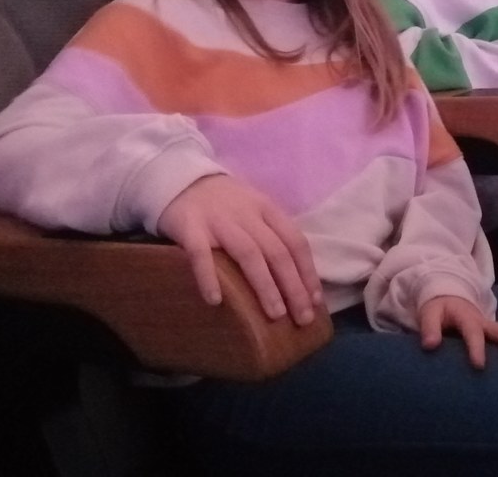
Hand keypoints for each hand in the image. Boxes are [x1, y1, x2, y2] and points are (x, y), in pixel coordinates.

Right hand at [157, 174, 323, 325]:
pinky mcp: (190, 228)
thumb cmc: (225, 203)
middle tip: (302, 318)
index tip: (316, 301)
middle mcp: (247, 214)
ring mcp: (218, 221)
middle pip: (276, 251)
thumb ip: (271, 234)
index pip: (295, 241)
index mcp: (266, 209)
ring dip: (265, 286)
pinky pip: (200, 254)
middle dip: (293, 286)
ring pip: (248, 253)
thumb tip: (296, 279)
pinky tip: (215, 300)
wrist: (181, 178)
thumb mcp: (254, 209)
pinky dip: (208, 277)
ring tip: (275, 315)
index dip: (307, 271)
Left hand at [419, 295, 497, 368]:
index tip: (479, 365)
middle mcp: (485, 322)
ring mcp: (495, 328)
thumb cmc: (439, 309)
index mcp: (467, 318)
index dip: (475, 348)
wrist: (449, 295)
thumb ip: (429, 328)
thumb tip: (429, 345)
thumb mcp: (429, 314)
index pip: (472, 333)